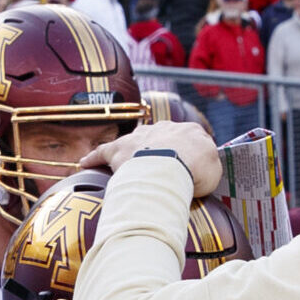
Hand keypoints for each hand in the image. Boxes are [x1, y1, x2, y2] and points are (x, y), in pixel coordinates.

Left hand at [80, 122, 223, 195]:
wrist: (173, 163)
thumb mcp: (214, 168)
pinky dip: (94, 158)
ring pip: (132, 143)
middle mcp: (164, 128)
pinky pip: (103, 152)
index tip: (186, 168)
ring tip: (126, 167)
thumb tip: (203, 168)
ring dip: (130, 155)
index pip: (188, 141)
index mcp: (190, 131)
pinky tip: (85, 163)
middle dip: (160, 152)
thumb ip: (208, 164)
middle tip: (160, 171)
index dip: (187, 156)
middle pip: (160, 139)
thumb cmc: (197, 169)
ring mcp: (140, 136)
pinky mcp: (120, 148)